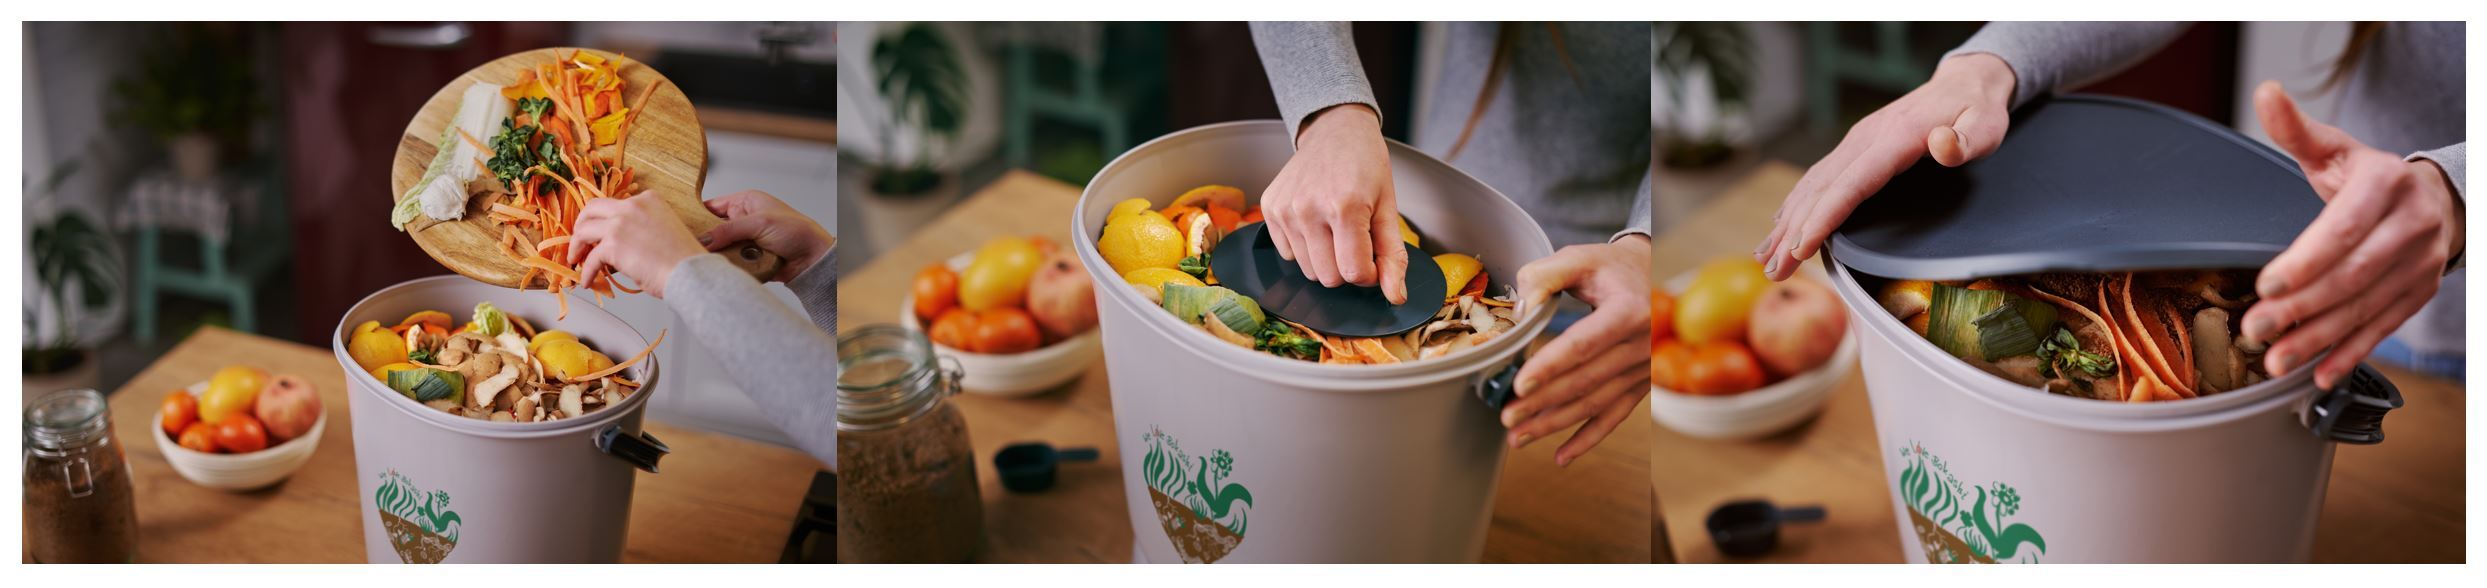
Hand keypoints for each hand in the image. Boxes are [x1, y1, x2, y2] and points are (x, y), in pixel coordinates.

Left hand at [569, 193, 703, 298]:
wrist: (691, 273)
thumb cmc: (685, 259)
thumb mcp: (665, 231)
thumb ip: (642, 229)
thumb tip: (623, 246)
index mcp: (649, 199)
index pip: (617, 204)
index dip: (605, 219)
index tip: (601, 231)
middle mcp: (632, 206)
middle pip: (592, 209)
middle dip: (582, 224)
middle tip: (580, 239)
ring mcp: (620, 223)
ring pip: (583, 231)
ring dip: (577, 246)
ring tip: (576, 260)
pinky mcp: (612, 245)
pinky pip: (590, 259)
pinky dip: (587, 272)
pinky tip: (588, 281)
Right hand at [700, 190, 835, 281]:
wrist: (813, 259)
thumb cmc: (797, 232)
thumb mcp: (760, 223)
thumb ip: (730, 230)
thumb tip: (704, 238)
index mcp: (746, 202)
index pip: (712, 206)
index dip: (697, 215)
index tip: (682, 226)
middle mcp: (743, 220)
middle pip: (713, 230)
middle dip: (706, 239)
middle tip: (692, 246)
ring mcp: (745, 240)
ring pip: (720, 248)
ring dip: (719, 254)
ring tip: (708, 258)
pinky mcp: (748, 258)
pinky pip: (731, 262)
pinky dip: (728, 265)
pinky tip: (723, 268)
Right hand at [1263, 103, 1409, 303]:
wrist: (1334, 130)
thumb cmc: (1366, 165)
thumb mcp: (1388, 207)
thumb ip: (1393, 255)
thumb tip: (1395, 297)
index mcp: (1345, 207)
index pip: (1354, 273)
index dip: (1369, 273)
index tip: (1373, 254)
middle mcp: (1308, 209)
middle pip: (1328, 278)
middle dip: (1346, 267)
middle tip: (1355, 239)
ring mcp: (1284, 210)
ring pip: (1307, 270)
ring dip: (1325, 258)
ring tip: (1335, 227)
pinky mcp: (1269, 209)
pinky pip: (1288, 254)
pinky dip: (1304, 246)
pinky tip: (1315, 221)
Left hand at [1502, 235, 1652, 465]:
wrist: (1651, 274)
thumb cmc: (1611, 267)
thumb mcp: (1580, 257)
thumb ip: (1545, 275)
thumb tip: (1520, 311)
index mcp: (1628, 311)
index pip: (1583, 344)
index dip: (1550, 366)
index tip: (1520, 386)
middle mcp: (1641, 345)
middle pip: (1585, 381)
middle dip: (1543, 404)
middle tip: (1507, 418)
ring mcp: (1643, 369)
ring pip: (1595, 404)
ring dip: (1555, 424)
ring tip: (1519, 436)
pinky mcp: (1640, 385)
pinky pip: (1613, 416)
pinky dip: (1587, 439)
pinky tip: (1561, 456)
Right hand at [1755, 53, 2017, 280]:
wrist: (1965, 81)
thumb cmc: (1978, 109)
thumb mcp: (1986, 123)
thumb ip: (1966, 138)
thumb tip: (1942, 142)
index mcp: (1893, 138)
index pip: (1849, 184)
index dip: (1823, 219)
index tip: (1801, 248)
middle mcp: (1864, 139)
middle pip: (1820, 190)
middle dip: (1792, 233)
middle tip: (1774, 270)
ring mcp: (1855, 142)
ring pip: (1811, 185)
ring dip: (1786, 222)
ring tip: (1767, 258)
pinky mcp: (1854, 147)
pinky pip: (1817, 178)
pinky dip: (1795, 203)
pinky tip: (1781, 223)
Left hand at [2242, 81, 2463, 389]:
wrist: (2437, 199)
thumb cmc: (2371, 178)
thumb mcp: (2336, 151)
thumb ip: (2295, 130)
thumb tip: (2265, 93)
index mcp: (2384, 186)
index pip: (2343, 230)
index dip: (2305, 261)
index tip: (2266, 285)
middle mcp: (2409, 226)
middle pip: (2352, 275)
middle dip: (2302, 307)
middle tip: (2257, 330)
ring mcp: (2418, 264)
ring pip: (2366, 308)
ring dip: (2319, 338)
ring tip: (2276, 359)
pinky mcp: (2419, 294)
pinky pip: (2384, 327)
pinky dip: (2351, 353)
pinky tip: (2319, 373)